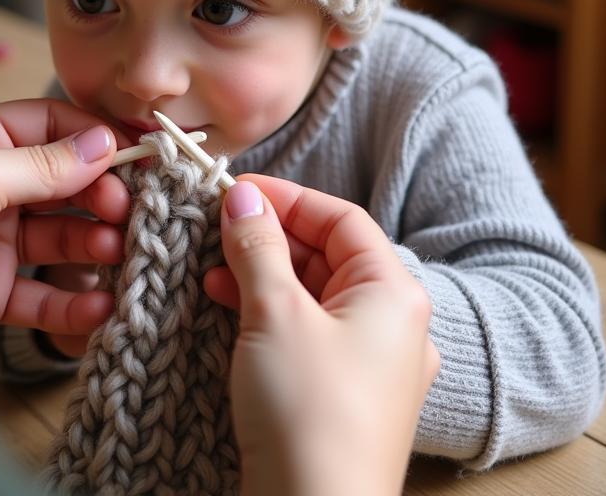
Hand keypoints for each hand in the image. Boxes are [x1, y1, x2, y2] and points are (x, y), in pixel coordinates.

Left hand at [0, 100, 129, 361]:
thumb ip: (43, 165)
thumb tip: (104, 143)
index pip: (54, 127)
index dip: (97, 138)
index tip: (141, 153)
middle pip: (67, 184)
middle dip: (103, 196)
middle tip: (131, 213)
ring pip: (62, 238)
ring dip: (96, 247)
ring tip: (120, 255)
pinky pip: (42, 295)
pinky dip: (72, 303)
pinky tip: (98, 308)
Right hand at [204, 175, 438, 495]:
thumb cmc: (310, 414)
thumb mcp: (275, 314)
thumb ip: (257, 247)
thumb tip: (242, 197)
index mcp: (395, 293)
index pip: (341, 218)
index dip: (287, 197)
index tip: (235, 191)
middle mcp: (394, 325)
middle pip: (328, 255)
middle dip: (268, 238)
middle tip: (216, 227)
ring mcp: (372, 365)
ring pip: (314, 296)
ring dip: (262, 275)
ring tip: (210, 268)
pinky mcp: (344, 397)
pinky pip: (308, 334)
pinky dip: (269, 315)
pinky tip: (226, 309)